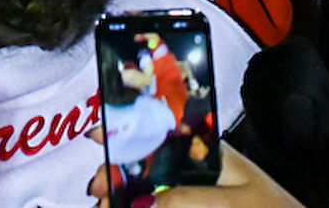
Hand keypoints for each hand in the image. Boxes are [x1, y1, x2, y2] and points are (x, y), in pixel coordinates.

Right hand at [87, 135, 303, 206]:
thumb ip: (186, 198)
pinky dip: (141, 206)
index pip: (162, 131)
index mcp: (207, 150)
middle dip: (116, 173)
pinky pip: (160, 205)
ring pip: (148, 191)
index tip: (100, 134)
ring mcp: (192, 193)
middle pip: (146, 165)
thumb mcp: (230, 200)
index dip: (128, 129)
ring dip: (124, 196)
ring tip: (105, 204)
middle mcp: (196, 169)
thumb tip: (143, 202)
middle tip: (98, 188)